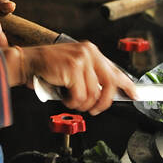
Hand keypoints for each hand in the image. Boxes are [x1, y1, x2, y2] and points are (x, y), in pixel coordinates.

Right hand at [4, 41, 136, 114]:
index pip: (115, 70)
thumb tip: (107, 94)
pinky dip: (71, 102)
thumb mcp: (74, 67)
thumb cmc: (49, 68)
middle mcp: (89, 53)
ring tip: (70, 99)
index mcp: (92, 51)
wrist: (28, 62)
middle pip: (109, 85)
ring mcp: (81, 59)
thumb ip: (91, 76)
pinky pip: (80, 97)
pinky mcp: (73, 68)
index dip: (126, 84)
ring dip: (81, 104)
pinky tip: (64, 96)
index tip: (134, 94)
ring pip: (93, 95)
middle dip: (103, 103)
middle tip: (95, 110)